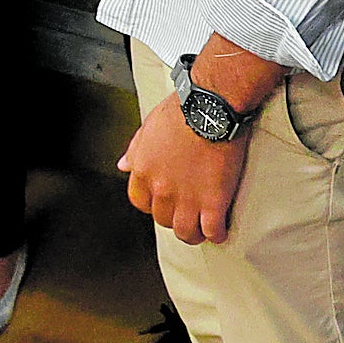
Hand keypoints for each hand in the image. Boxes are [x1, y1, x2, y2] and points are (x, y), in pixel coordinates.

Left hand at [119, 93, 248, 243]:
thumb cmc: (182, 110)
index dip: (152, 204)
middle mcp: (162, 188)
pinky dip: (217, 234)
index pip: (140, 202)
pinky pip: (212, 231)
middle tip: (186, 211)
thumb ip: (135, 150)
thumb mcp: (149, 126)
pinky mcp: (213, 202)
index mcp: (144, 170)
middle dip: (173, 217)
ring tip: (202, 228)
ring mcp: (187, 198)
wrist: (210, 108)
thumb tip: (123, 165)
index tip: (162, 201)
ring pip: (185, 232)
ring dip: (193, 233)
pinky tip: (220, 229)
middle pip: (162, 219)